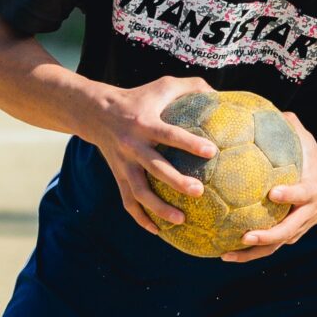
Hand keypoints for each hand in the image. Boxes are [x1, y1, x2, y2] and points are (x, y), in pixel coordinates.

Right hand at [78, 75, 219, 235]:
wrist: (96, 112)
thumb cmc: (139, 98)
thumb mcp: (163, 85)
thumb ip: (191, 87)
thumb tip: (220, 93)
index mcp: (145, 123)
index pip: (169, 134)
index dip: (189, 143)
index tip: (211, 152)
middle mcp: (132, 145)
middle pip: (154, 167)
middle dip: (176, 181)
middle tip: (199, 192)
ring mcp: (123, 164)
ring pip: (139, 191)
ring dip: (158, 208)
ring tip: (182, 220)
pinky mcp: (118, 176)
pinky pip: (128, 201)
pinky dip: (141, 218)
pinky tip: (158, 231)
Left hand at [220, 114, 316, 263]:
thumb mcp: (309, 144)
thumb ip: (289, 127)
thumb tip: (263, 106)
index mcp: (310, 190)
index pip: (301, 193)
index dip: (289, 194)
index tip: (273, 193)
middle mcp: (304, 213)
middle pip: (287, 231)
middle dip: (267, 236)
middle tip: (245, 237)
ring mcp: (297, 228)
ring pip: (275, 246)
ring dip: (252, 253)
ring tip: (226, 255)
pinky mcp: (289, 237)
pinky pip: (269, 249)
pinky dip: (248, 254)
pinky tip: (224, 253)